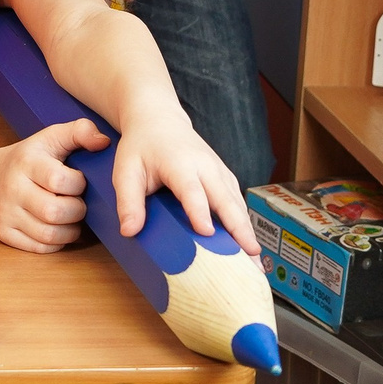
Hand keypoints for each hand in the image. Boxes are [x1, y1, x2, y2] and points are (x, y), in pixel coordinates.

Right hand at [0, 116, 101, 253]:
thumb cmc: (25, 159)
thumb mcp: (48, 138)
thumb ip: (78, 132)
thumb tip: (104, 142)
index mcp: (26, 162)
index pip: (60, 180)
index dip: (79, 184)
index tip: (78, 181)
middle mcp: (12, 188)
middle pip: (55, 212)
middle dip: (76, 211)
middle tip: (77, 203)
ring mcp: (6, 213)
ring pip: (50, 235)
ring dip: (70, 230)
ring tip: (70, 217)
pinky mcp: (4, 233)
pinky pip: (40, 248)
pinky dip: (57, 242)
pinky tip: (57, 228)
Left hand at [108, 110, 258, 252]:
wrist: (160, 120)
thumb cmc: (141, 147)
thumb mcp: (125, 170)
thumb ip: (128, 201)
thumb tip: (129, 231)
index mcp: (180, 164)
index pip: (191, 190)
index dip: (199, 211)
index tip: (207, 232)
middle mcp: (206, 167)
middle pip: (226, 200)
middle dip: (239, 228)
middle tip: (251, 255)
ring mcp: (220, 172)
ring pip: (238, 205)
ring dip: (248, 232)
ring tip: (256, 264)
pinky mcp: (226, 178)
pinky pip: (239, 204)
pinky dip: (246, 225)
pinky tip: (249, 248)